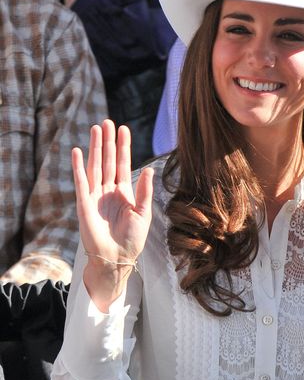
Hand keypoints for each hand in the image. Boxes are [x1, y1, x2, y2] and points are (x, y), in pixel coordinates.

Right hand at [72, 119, 152, 275]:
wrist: (117, 257)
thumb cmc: (132, 239)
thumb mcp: (143, 214)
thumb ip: (145, 191)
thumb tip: (149, 169)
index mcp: (124, 193)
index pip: (123, 164)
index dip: (123, 147)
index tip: (124, 129)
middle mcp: (108, 191)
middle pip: (108, 161)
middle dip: (108, 142)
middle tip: (108, 122)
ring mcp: (95, 196)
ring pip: (95, 166)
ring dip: (95, 148)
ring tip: (96, 129)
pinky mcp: (84, 203)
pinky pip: (81, 181)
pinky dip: (79, 166)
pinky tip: (78, 152)